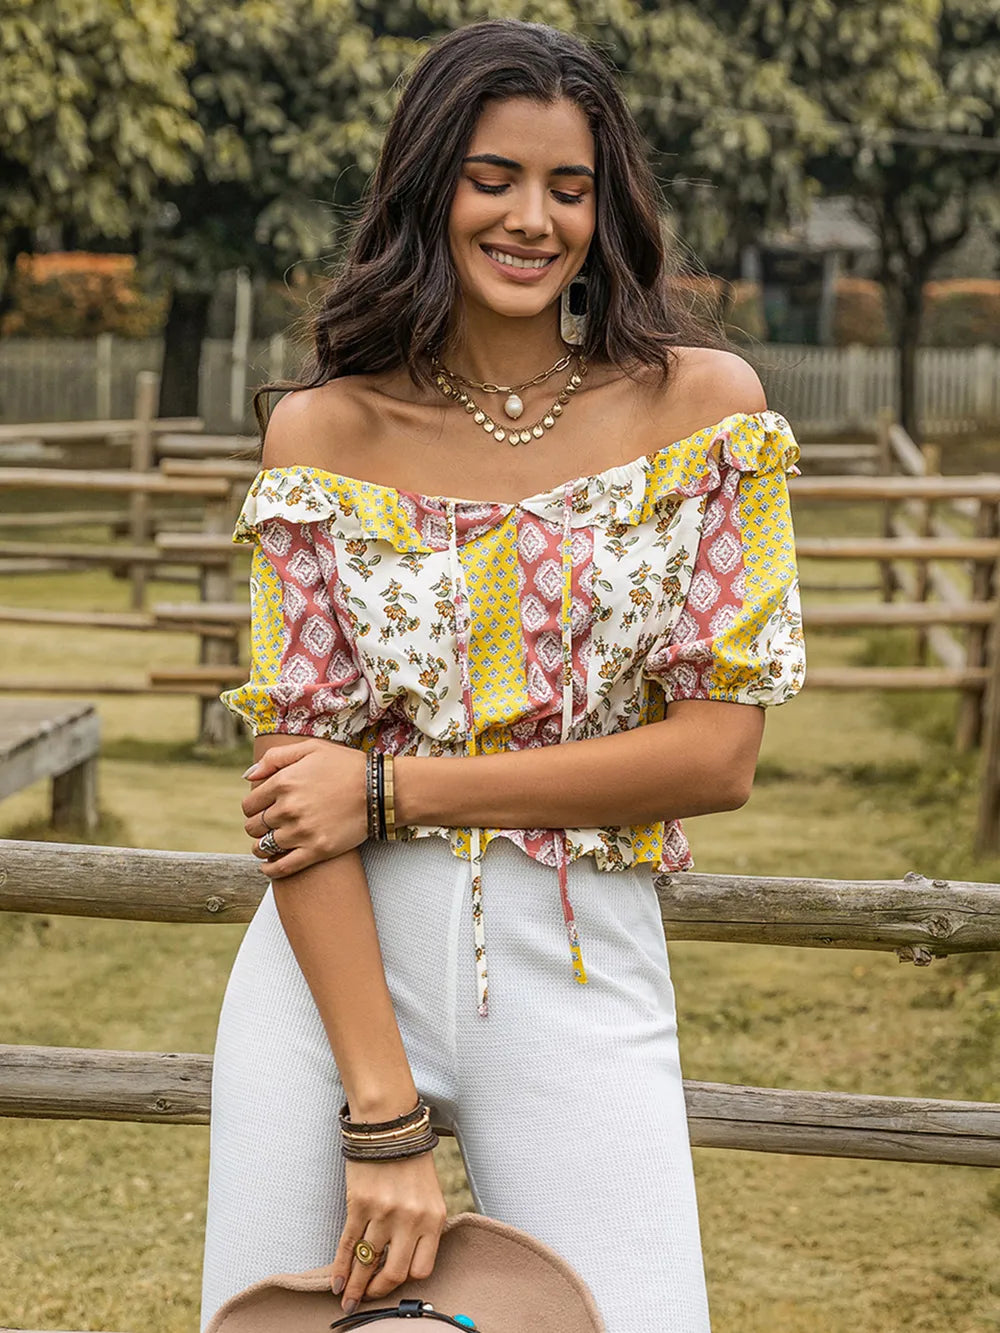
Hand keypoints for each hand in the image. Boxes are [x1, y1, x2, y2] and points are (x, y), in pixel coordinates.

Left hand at [241, 739, 367, 876]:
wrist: (379, 789)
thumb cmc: (347, 766)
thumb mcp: (311, 748)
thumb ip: (275, 757)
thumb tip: (247, 776)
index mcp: (283, 782)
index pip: (249, 805)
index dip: (252, 808)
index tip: (260, 810)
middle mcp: (288, 808)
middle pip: (254, 826)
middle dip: (257, 826)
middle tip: (265, 826)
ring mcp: (302, 831)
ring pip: (264, 847)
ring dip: (261, 847)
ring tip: (268, 844)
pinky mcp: (316, 850)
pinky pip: (282, 867)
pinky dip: (270, 869)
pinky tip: (269, 866)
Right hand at [332, 1153, 446, 1312]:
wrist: (389, 1126)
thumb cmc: (410, 1160)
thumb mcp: (429, 1194)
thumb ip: (422, 1226)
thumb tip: (404, 1260)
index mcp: (433, 1218)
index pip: (422, 1268)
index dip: (405, 1281)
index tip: (393, 1285)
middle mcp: (411, 1218)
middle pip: (394, 1273)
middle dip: (378, 1292)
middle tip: (367, 1299)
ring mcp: (384, 1212)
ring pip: (367, 1263)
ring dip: (355, 1286)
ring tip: (347, 1299)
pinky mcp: (359, 1204)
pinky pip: (349, 1245)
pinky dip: (341, 1268)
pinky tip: (337, 1282)